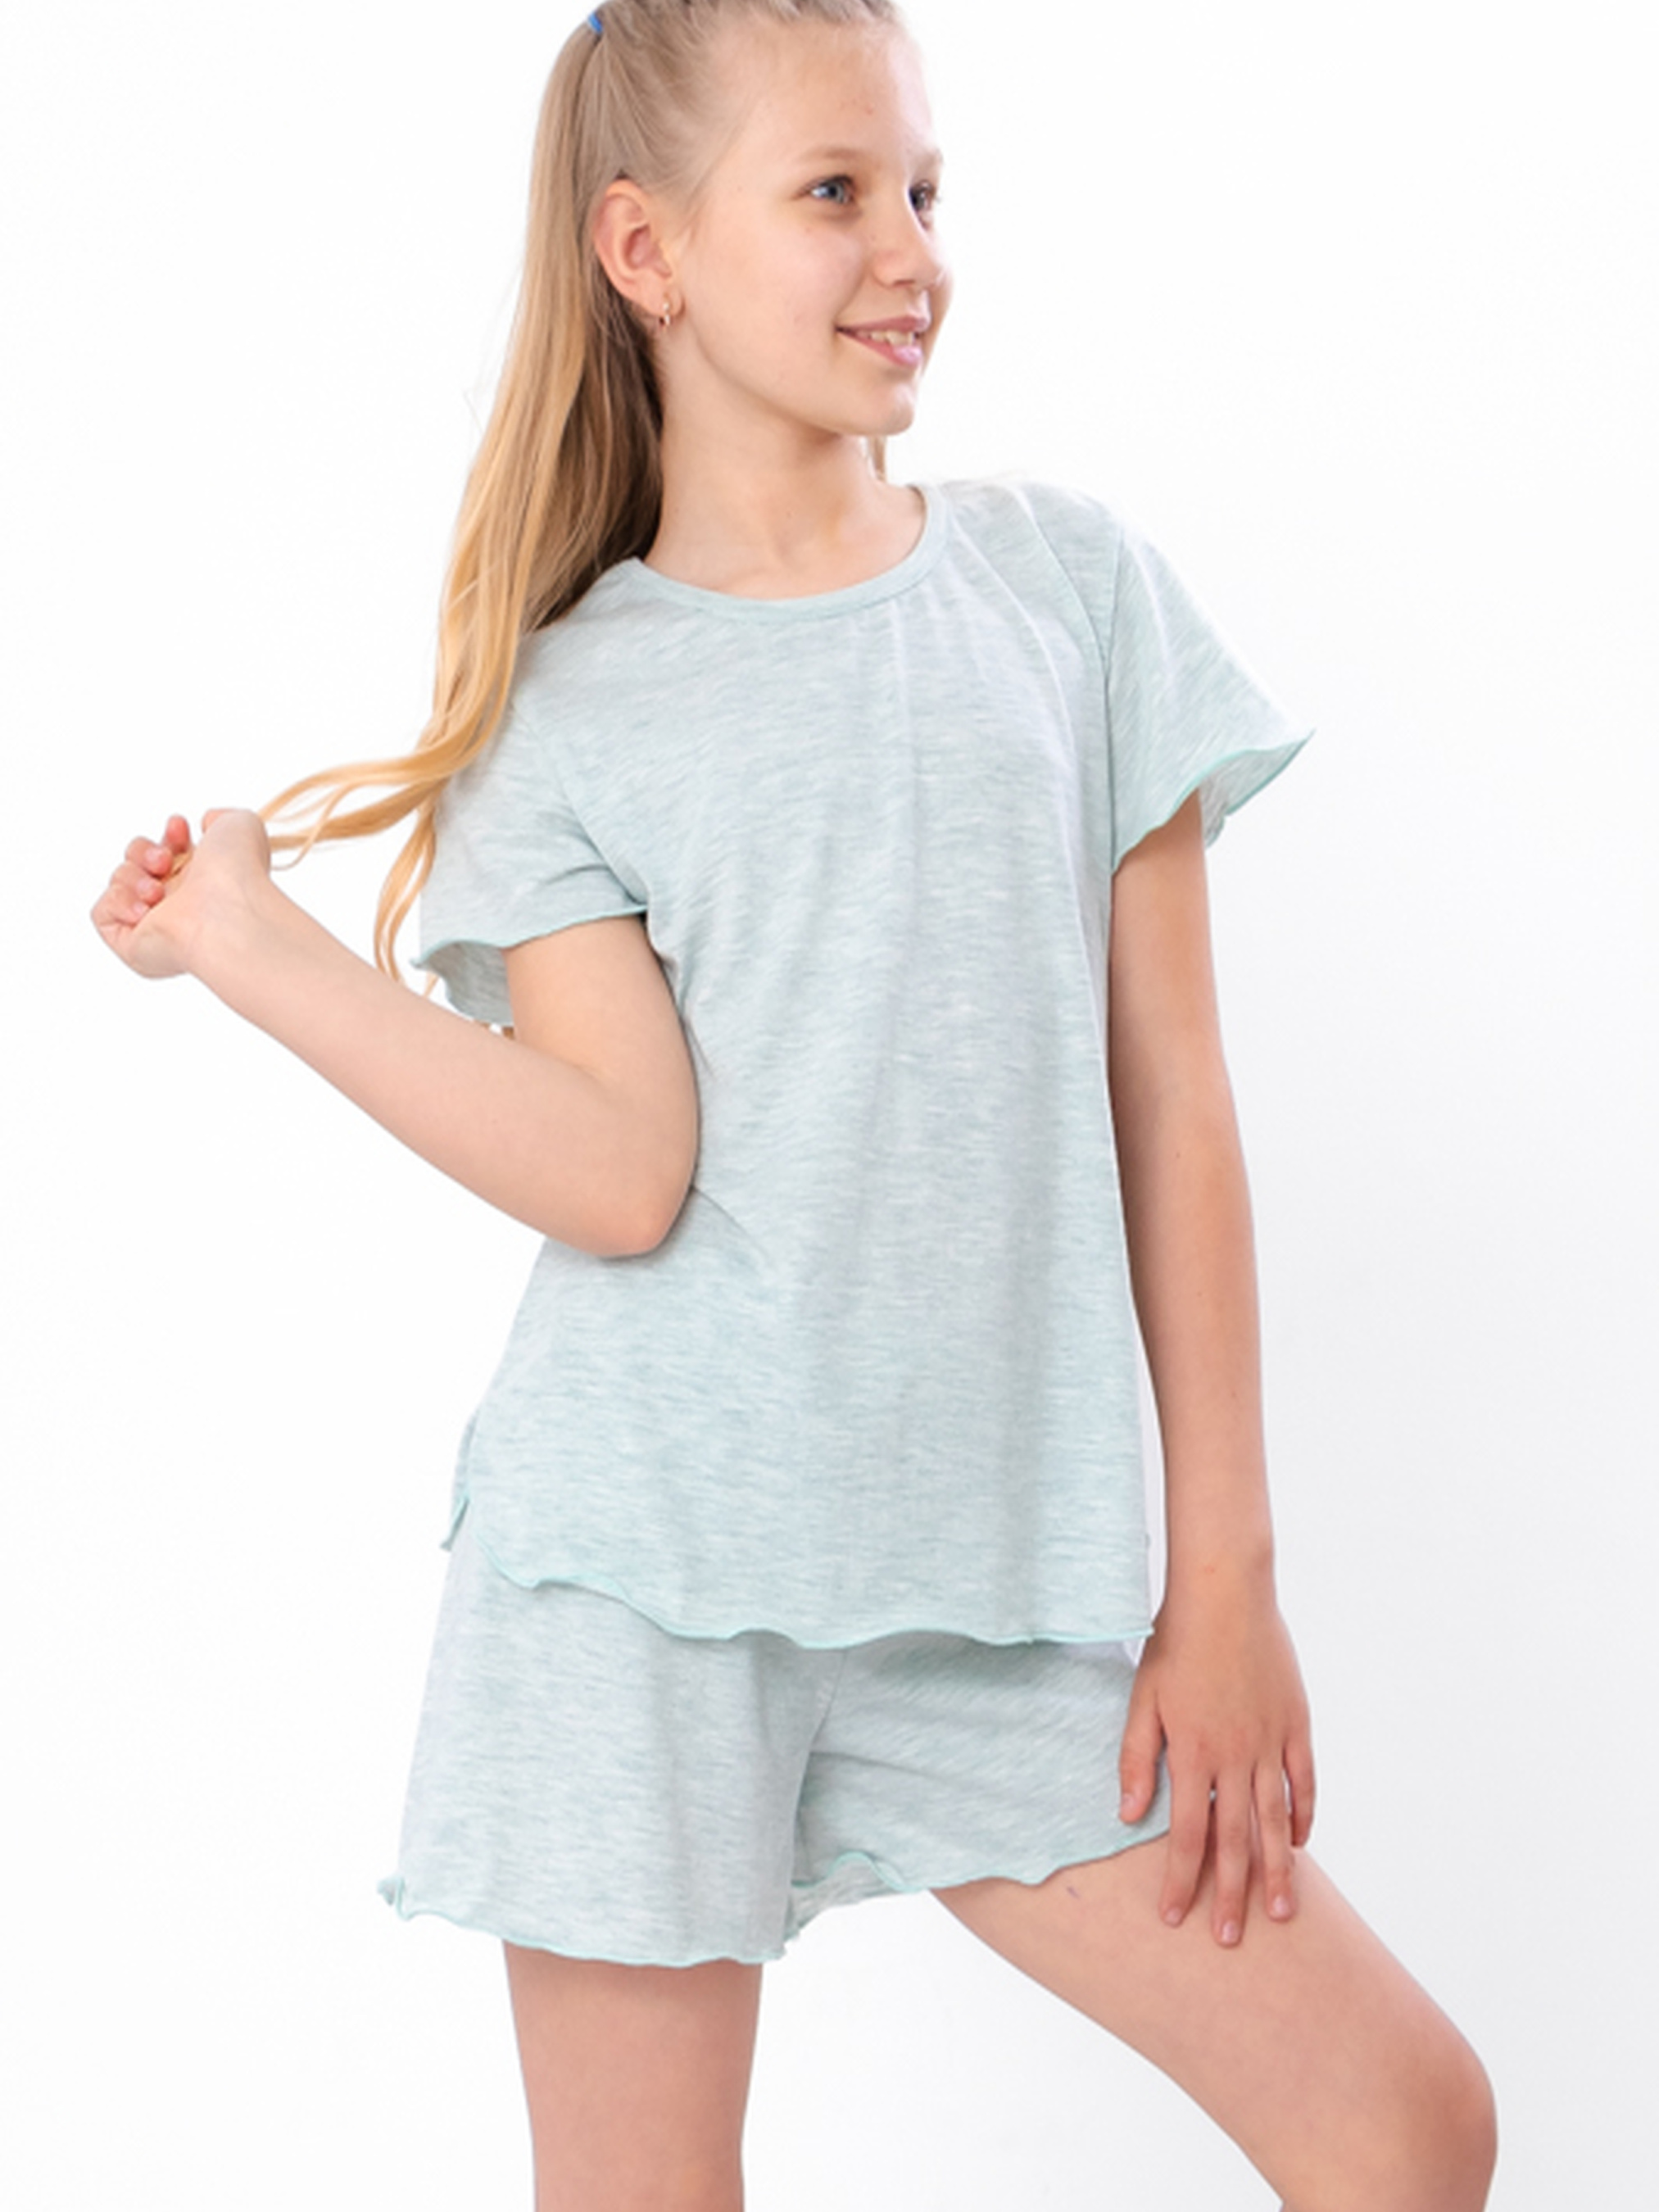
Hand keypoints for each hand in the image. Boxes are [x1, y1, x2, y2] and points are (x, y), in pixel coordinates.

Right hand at [91, 809, 272, 979]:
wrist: (227, 913)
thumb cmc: (239, 874)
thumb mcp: (240, 825)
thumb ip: (221, 818)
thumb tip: (206, 822)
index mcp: (203, 881)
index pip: (170, 852)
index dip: (168, 835)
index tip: (179, 827)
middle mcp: (179, 904)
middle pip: (137, 861)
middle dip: (144, 851)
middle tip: (164, 861)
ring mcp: (156, 926)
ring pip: (118, 881)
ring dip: (133, 876)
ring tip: (158, 891)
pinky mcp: (133, 946)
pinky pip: (102, 912)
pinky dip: (118, 901)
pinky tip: (146, 909)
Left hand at [1117, 1574, 1314, 1944]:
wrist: (1225, 1594)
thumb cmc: (1174, 1643)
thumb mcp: (1142, 1699)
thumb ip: (1136, 1760)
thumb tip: (1129, 1816)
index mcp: (1193, 1753)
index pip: (1187, 1835)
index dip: (1180, 1880)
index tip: (1173, 1917)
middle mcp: (1236, 1756)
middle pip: (1236, 1840)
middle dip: (1231, 1894)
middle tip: (1230, 1939)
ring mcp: (1271, 1741)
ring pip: (1276, 1821)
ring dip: (1277, 1871)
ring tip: (1281, 1914)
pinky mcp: (1297, 1723)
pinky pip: (1304, 1782)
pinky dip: (1303, 1816)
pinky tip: (1300, 1844)